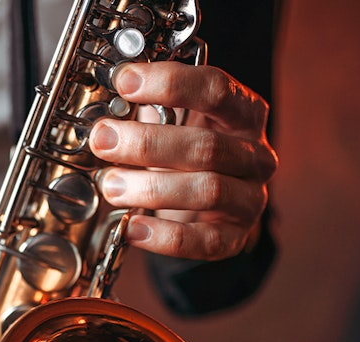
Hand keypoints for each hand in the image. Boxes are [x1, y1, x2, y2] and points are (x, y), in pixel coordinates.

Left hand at [90, 61, 277, 259]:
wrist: (215, 207)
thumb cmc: (189, 156)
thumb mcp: (178, 123)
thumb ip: (150, 110)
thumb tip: (105, 109)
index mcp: (244, 114)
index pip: (216, 89)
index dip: (170, 83)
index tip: (125, 82)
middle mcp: (255, 155)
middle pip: (207, 146)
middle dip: (147, 143)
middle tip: (104, 140)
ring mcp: (249, 198)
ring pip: (208, 191)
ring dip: (151, 188)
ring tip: (111, 185)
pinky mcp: (235, 237)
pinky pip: (203, 241)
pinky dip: (163, 236)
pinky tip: (132, 228)